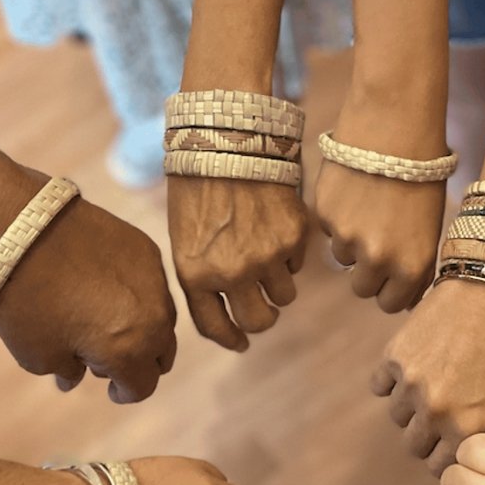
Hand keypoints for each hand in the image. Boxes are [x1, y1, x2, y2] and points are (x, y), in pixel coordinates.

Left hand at [0, 189, 177, 403]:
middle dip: (140, 361)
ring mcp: (154, 279)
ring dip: (142, 328)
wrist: (20, 229)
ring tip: (108, 320)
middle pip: (162, 352)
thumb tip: (77, 375)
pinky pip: (152, 284)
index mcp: (131, 349)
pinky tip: (105, 286)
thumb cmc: (26, 301)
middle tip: (108, 355)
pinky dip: (136, 294)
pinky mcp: (145, 249)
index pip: (143, 385)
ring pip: (162, 318)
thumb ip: (67, 371)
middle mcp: (154, 317)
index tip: (108, 388)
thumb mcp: (37, 354)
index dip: (124, 392)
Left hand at [168, 178, 307, 349]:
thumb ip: (203, 275)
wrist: (225, 141)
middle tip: (264, 307)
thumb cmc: (198, 187)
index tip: (241, 343)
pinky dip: (290, 253)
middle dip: (263, 318)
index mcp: (197, 274)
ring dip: (278, 284)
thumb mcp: (186, 237)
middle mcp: (232, 273)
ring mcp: (267, 256)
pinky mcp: (294, 237)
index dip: (231, 339)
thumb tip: (229, 309)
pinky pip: (298, 263)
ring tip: (269, 256)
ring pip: (285, 296)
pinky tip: (275, 227)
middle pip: (259, 322)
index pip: (215, 327)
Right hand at [313, 116, 447, 311]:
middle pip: (362, 289)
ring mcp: (347, 237)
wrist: (394, 125)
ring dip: (352, 242)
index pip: (392, 304)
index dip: (393, 290)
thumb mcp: (430, 225)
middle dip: (369, 273)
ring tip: (370, 206)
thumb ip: (413, 263)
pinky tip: (357, 189)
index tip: (394, 277)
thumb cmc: (423, 173)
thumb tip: (401, 294)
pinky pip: (329, 229)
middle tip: (378, 243)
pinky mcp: (324, 215)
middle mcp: (378, 257)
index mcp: (412, 264)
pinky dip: (339, 216)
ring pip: (343, 258)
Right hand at [373, 279, 484, 470]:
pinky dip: (392, 380)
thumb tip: (464, 451)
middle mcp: (437, 413)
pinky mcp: (394, 357)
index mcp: (470, 428)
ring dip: (411, 406)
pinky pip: (380, 384)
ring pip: (397, 416)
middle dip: (427, 436)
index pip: (441, 466)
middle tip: (440, 416)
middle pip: (414, 445)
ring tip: (432, 383)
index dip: (446, 455)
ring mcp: (411, 385)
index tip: (449, 442)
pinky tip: (415, 365)